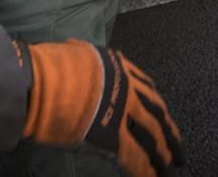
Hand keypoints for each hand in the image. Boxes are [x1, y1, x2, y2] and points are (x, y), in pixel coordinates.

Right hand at [19, 40, 183, 175]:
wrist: (38, 82)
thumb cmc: (48, 66)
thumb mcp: (76, 53)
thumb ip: (88, 62)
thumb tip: (79, 59)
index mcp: (118, 66)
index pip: (147, 87)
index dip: (157, 105)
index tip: (164, 115)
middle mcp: (126, 87)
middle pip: (157, 112)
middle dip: (170, 132)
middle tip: (179, 146)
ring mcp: (122, 111)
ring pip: (153, 134)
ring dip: (163, 152)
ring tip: (171, 166)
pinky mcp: (112, 135)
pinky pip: (135, 154)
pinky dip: (145, 168)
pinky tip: (152, 176)